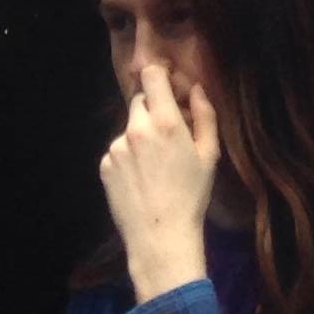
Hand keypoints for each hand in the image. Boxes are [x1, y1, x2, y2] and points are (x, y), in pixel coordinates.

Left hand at [100, 63, 220, 303]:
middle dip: (153, 111)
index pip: (151, 75)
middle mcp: (136, 128)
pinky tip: (140, 179)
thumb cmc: (191, 197)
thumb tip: (195, 88)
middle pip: (140, 101)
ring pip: (129, 127)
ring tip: (153, 166)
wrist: (160, 238)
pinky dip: (127, 157)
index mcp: (165, 121)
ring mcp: (116, 146)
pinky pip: (118, 150)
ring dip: (140, 136)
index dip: (159, 77)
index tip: (167, 88)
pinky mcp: (104, 165)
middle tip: (166, 136)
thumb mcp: (209, 156)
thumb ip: (205, 115)